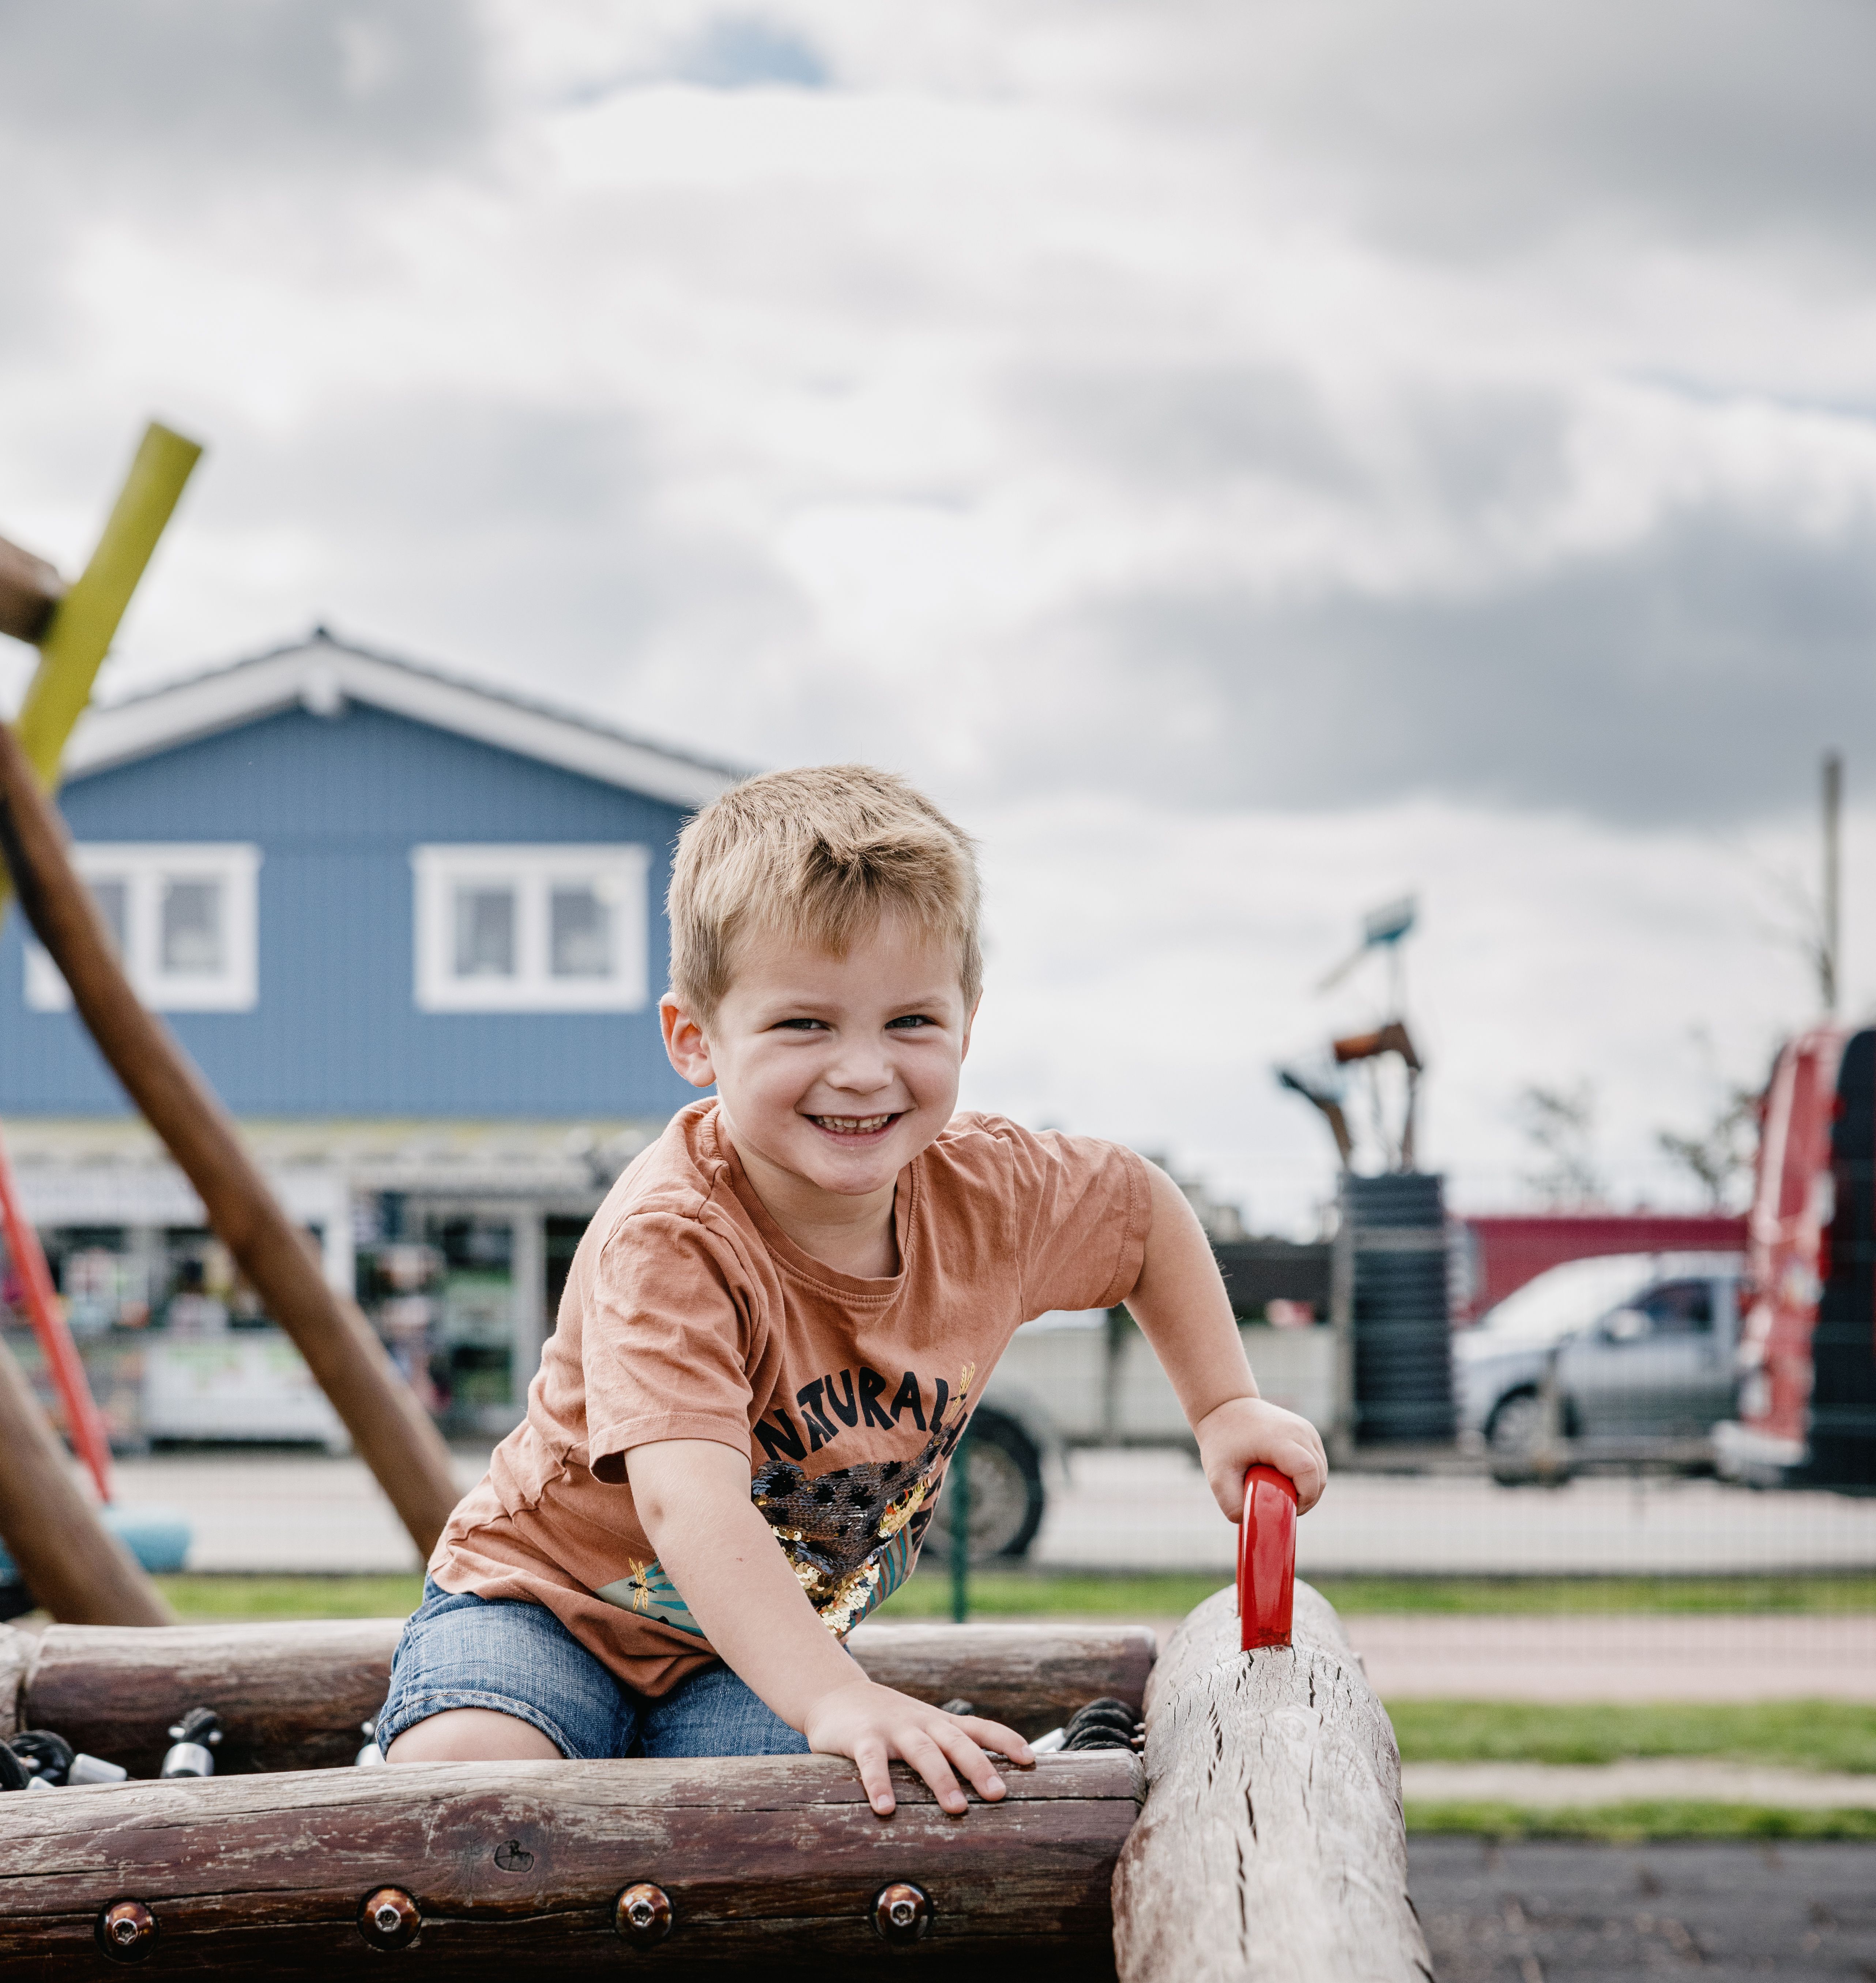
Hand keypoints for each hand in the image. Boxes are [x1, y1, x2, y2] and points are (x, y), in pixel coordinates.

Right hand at [801, 1678, 1033, 1817]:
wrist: (835, 1695)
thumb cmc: (887, 1720)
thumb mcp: (921, 1727)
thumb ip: (947, 1748)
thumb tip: (987, 1783)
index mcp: (938, 1722)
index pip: (979, 1727)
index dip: (1005, 1740)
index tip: (1030, 1759)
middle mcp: (920, 1722)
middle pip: (956, 1742)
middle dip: (979, 1767)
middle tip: (998, 1794)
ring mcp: (891, 1728)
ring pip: (922, 1751)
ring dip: (941, 1778)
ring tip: (956, 1807)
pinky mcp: (861, 1737)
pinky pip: (871, 1762)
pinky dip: (880, 1784)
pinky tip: (886, 1808)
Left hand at [1196, 1394, 1327, 1516]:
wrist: (1225, 1408)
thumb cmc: (1222, 1442)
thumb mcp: (1217, 1475)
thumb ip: (1232, 1504)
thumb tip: (1253, 1522)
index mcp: (1278, 1438)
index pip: (1307, 1471)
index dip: (1303, 1497)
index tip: (1285, 1506)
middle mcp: (1299, 1431)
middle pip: (1319, 1476)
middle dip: (1306, 1498)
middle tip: (1281, 1503)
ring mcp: (1306, 1429)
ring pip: (1321, 1471)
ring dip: (1307, 1489)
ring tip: (1281, 1491)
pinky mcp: (1309, 1432)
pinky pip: (1318, 1462)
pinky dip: (1308, 1477)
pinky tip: (1287, 1479)